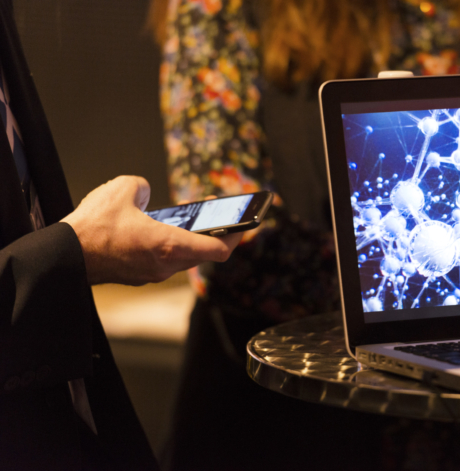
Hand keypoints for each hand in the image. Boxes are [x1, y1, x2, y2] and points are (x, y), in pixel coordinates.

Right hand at [61, 176, 241, 284]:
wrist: (63, 256)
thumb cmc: (93, 227)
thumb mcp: (123, 189)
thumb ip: (143, 186)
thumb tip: (145, 193)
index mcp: (171, 246)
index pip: (219, 250)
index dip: (236, 237)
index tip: (245, 225)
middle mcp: (166, 265)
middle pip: (203, 253)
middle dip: (213, 232)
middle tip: (217, 213)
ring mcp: (152, 274)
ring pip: (182, 257)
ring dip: (189, 238)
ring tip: (188, 216)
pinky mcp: (138, 276)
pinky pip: (163, 260)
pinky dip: (168, 245)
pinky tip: (158, 228)